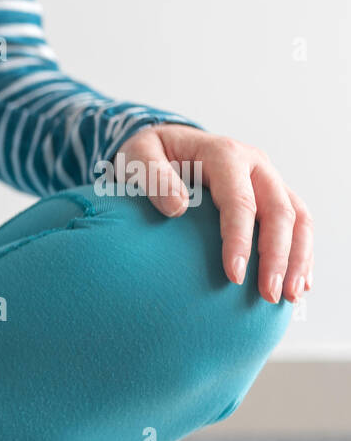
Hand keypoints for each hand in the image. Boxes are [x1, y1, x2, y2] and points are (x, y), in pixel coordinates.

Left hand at [117, 124, 311, 303]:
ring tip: (291, 296)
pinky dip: (302, 252)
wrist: (165, 144)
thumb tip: (177, 207)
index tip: (235, 275)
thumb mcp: (138, 156)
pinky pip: (298, 222)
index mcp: (224, 154)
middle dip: (278, 256)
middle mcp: (254, 164)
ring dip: (299, 258)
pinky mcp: (272, 194)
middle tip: (269, 295)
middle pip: (280, 211)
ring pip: (298, 217)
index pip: (240, 201)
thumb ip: (153, 177)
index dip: (240, 239)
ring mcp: (267, 179)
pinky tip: (299, 283)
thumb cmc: (149, 154)